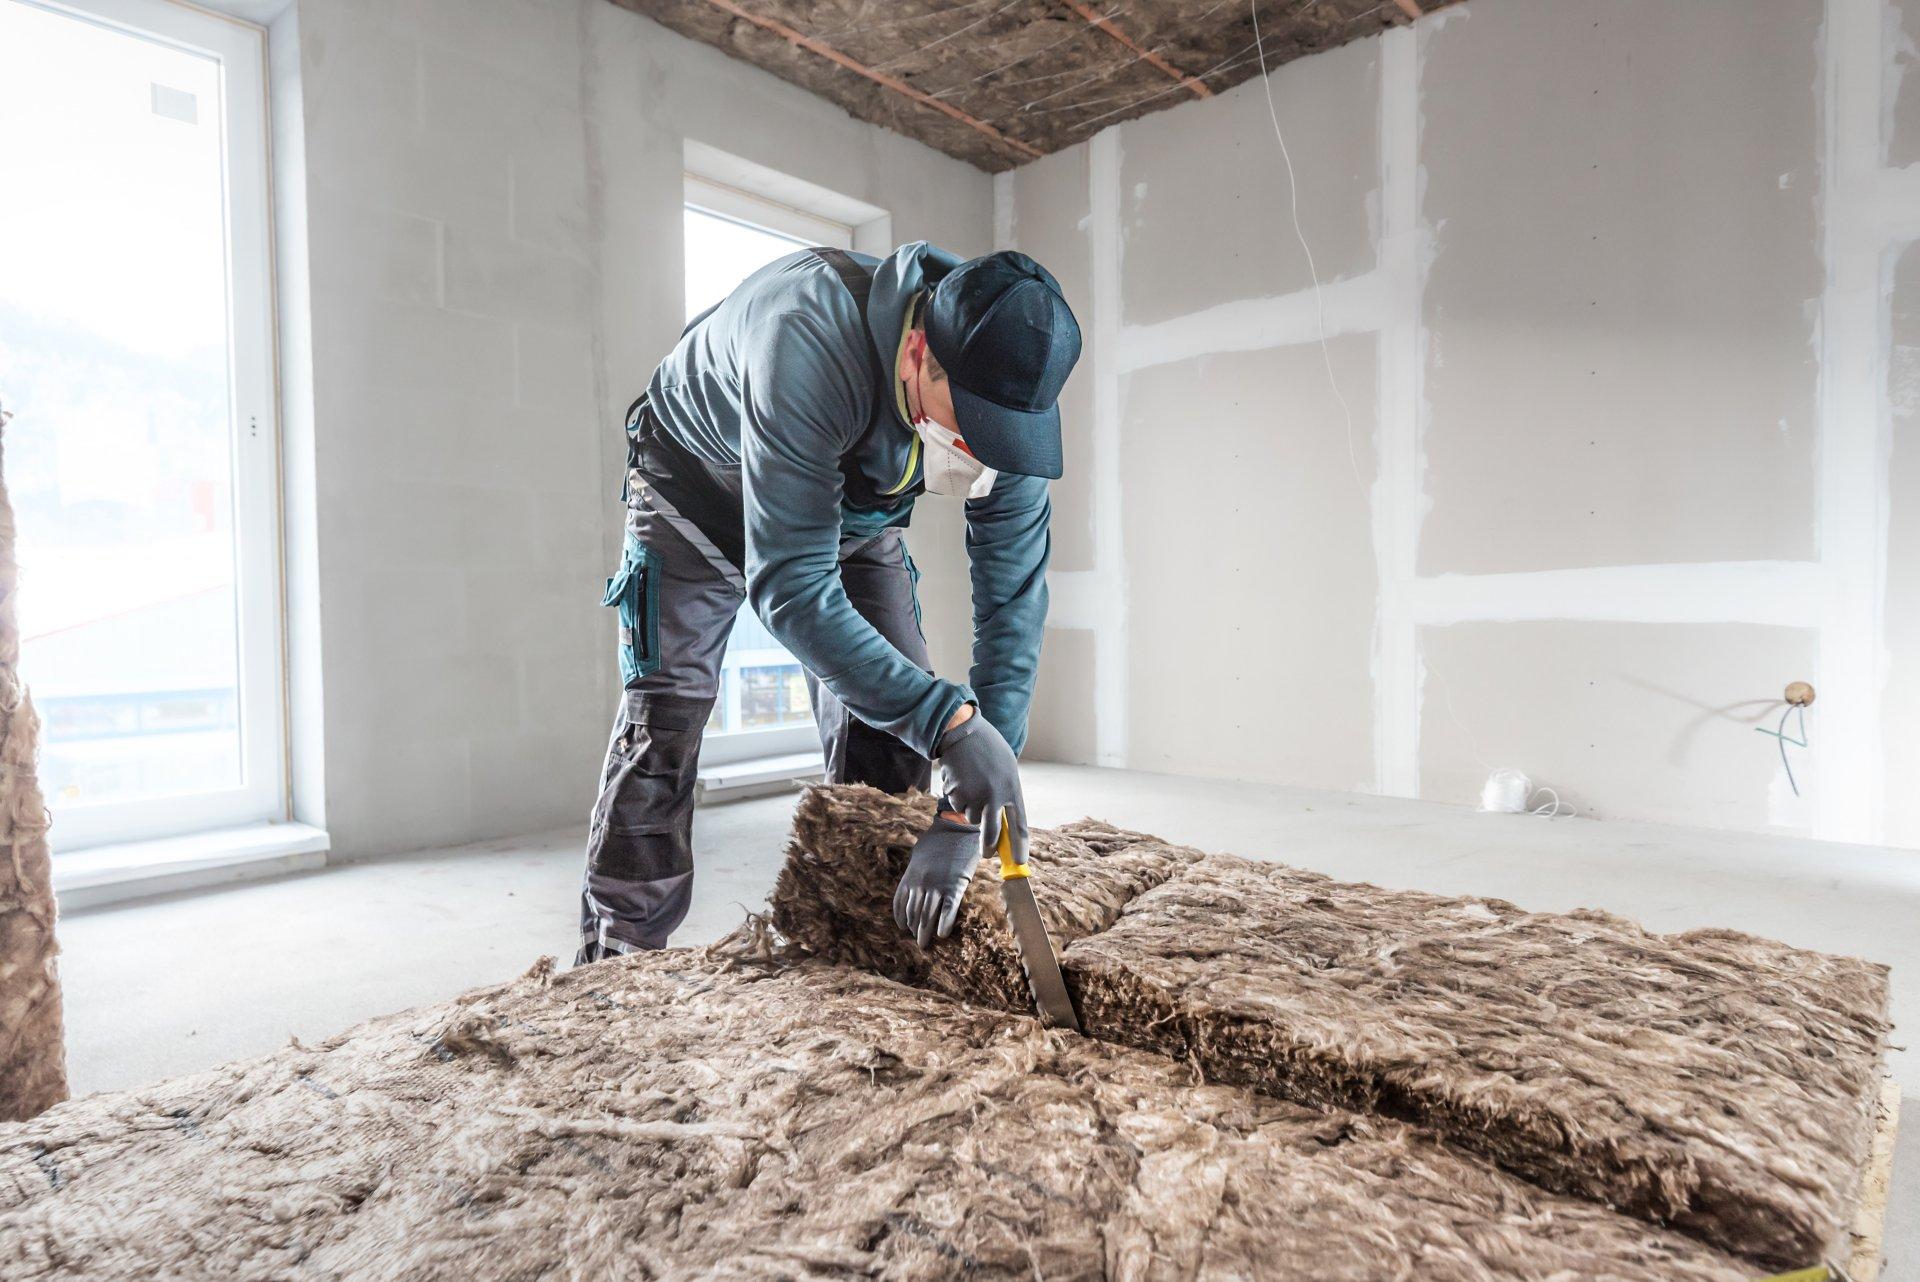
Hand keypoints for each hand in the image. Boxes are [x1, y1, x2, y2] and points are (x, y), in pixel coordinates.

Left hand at [893, 813, 980, 948]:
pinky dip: (944, 925)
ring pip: (928, 915)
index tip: (904, 928)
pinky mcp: (955, 887)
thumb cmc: (938, 839)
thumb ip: (915, 871)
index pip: (901, 904)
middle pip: (914, 913)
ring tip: (925, 942)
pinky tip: (942, 934)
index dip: (902, 918)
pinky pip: (948, 911)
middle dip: (914, 929)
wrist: (957, 828)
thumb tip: (913, 884)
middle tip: (918, 941)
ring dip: (925, 931)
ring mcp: (937, 886)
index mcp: (910, 875)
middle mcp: (921, 884)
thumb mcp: (919, 855)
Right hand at [936, 712, 1027, 868]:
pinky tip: (962, 781)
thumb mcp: (1007, 769)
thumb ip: (1008, 794)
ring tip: (973, 786)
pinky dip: (960, 800)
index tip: (1020, 862)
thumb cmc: (988, 749)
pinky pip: (960, 807)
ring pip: (972, 819)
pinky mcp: (957, 794)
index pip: (1019, 825)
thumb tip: (1008, 824)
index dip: (1020, 847)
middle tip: (987, 854)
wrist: (962, 732)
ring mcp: (974, 796)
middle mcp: (995, 796)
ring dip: (972, 810)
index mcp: (1012, 789)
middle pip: (992, 833)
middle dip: (989, 847)